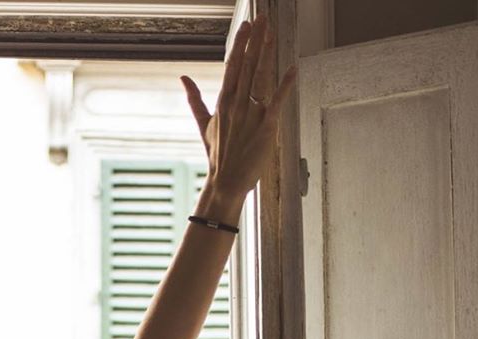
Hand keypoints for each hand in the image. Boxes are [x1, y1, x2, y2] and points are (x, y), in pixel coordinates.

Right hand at [179, 14, 296, 199]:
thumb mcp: (204, 124)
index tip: (247, 25)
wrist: (226, 182)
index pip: (233, 66)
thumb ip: (195, 99)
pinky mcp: (266, 127)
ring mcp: (251, 114)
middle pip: (247, 66)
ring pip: (259, 77)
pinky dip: (285, 84)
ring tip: (272, 32)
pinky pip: (277, 101)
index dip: (241, 44)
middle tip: (262, 17)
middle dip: (255, 40)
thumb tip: (183, 78)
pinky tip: (293, 68)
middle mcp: (237, 104)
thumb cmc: (218, 155)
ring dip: (266, 53)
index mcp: (224, 102)